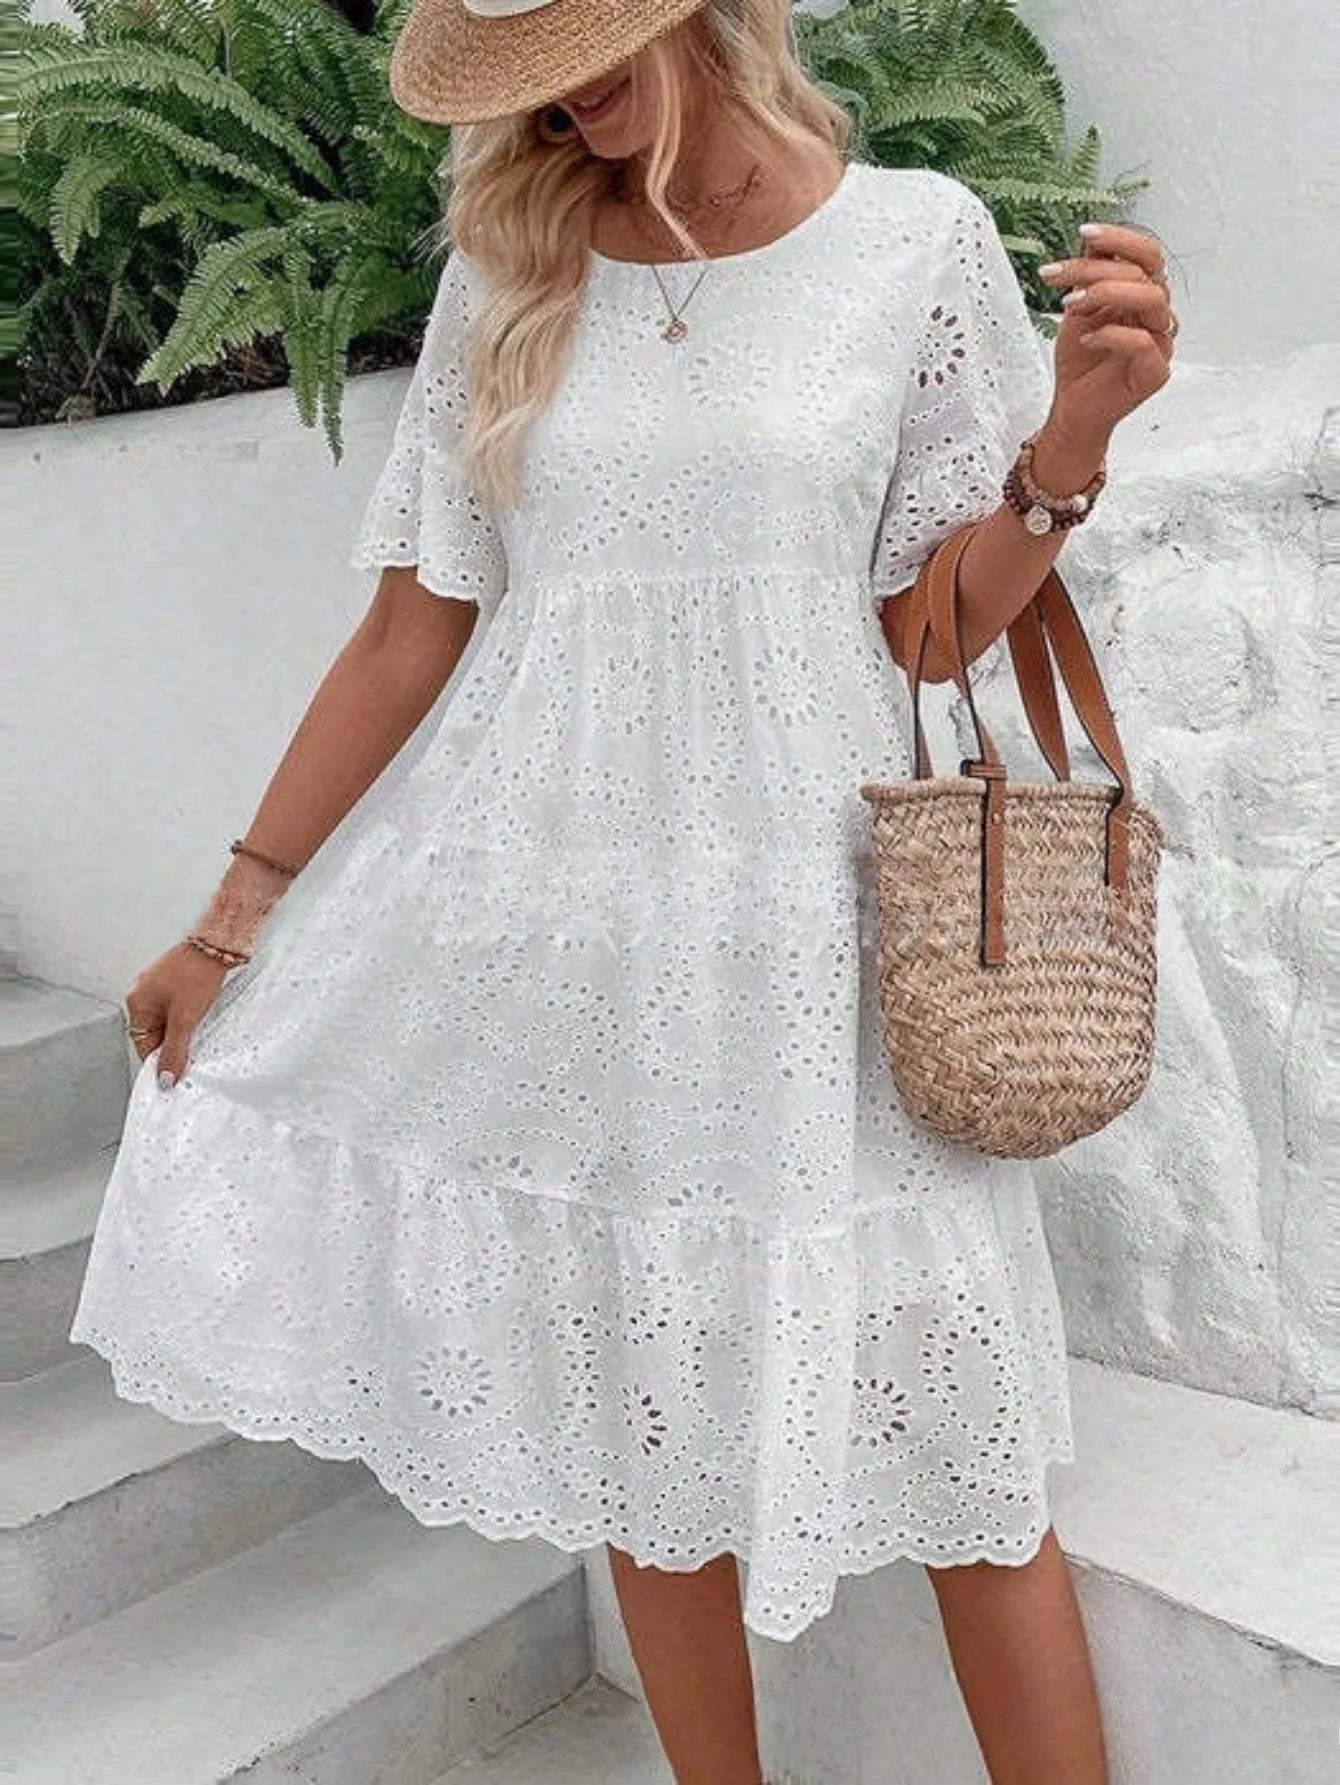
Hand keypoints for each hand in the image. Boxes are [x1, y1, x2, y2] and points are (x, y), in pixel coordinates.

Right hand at [124, 941, 231, 1087]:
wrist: (218, 943)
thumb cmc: (198, 972)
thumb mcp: (185, 1019)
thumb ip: (174, 1050)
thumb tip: (165, 1078)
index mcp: (137, 1003)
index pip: (143, 1045)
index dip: (160, 1060)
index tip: (175, 1073)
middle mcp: (142, 993)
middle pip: (155, 1033)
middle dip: (174, 1043)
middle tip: (193, 1049)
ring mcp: (158, 985)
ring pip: (168, 1021)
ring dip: (183, 1030)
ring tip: (200, 1027)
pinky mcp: (174, 981)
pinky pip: (177, 1007)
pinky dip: (189, 1015)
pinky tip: (203, 1014)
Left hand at [1038, 222, 1177, 440]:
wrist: (1073, 405)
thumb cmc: (1081, 359)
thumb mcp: (1078, 307)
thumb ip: (1089, 274)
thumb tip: (1091, 237)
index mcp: (1144, 294)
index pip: (1147, 253)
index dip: (1120, 239)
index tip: (1085, 232)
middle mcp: (1156, 314)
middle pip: (1145, 271)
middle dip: (1095, 268)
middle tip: (1058, 276)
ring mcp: (1161, 342)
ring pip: (1152, 299)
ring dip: (1106, 293)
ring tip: (1071, 305)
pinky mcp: (1156, 372)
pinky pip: (1143, 342)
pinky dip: (1110, 334)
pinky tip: (1086, 339)